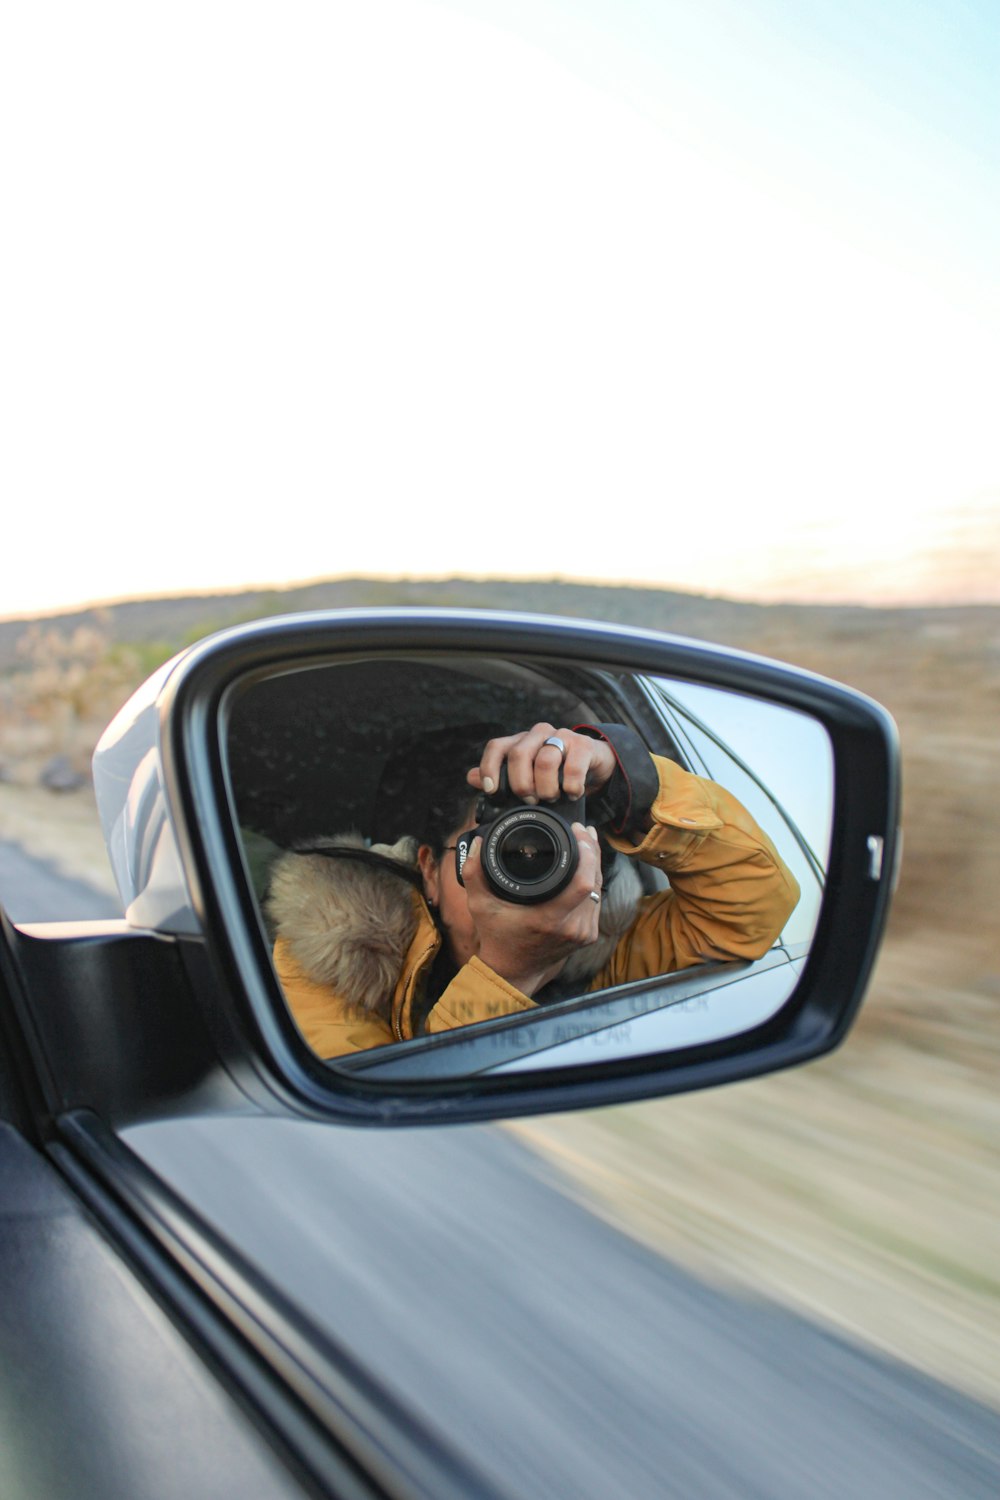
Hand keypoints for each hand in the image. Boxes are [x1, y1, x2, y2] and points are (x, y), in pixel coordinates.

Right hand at [462, 821, 603, 996]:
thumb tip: (480, 843)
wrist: (512, 971)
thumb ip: (474, 873)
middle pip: (595, 881)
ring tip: (586, 842)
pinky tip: (588, 866)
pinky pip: (597, 901)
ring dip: (594, 864)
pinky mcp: (588, 935)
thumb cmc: (496, 937)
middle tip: (581, 830)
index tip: (577, 832)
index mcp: (549, 919)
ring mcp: (584, 933)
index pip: (583, 883)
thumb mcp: (479, 905)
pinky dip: (593, 881)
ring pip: (599, 889)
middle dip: (591, 851)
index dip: (586, 853)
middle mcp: (572, 927)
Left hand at [467, 723, 616, 804]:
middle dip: (521, 783)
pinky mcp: (583, 745)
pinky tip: (571, 793)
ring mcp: (562, 736)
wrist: (594, 762)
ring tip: (551, 798)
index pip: (496, 747)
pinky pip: (573, 767)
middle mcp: (538, 734)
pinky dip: (570, 786)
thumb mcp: (528, 775)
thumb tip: (471, 777)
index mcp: (520, 741)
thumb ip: (501, 777)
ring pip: (545, 760)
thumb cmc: (556, 770)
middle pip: (519, 754)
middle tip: (529, 799)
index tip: (492, 791)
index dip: (489, 768)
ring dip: (546, 788)